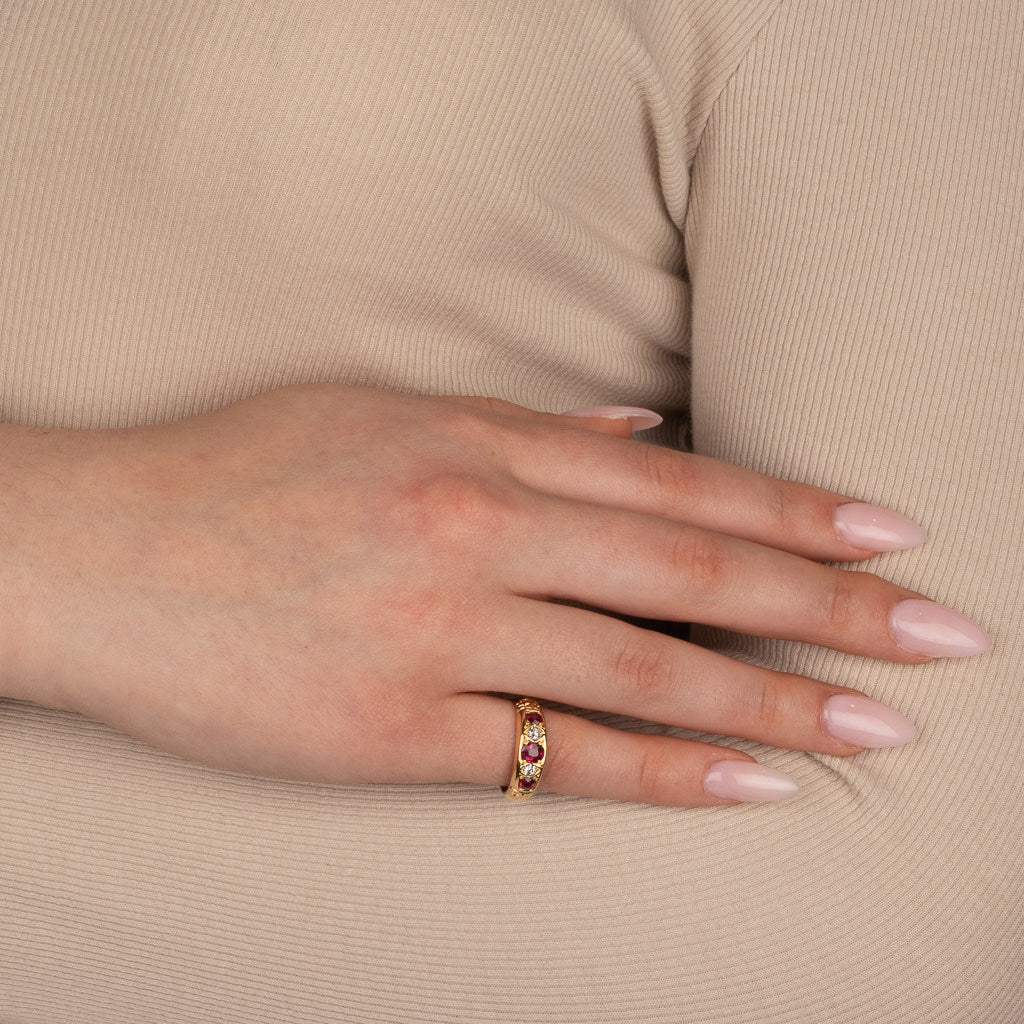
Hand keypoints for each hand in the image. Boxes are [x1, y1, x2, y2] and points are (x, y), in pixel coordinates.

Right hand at [0, 384, 988, 804]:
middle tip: (944, 633)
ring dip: (779, 697)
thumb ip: (527, 427)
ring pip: (649, 669)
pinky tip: (755, 782)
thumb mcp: (388, 411)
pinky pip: (558, 755)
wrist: (102, 550)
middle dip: (833, 604)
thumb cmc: (245, 469)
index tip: (894, 533)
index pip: (682, 484)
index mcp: (478, 447)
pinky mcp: (395, 731)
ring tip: (882, 719)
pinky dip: (668, 771)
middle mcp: (477, 531)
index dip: (799, 507)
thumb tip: (645, 434)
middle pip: (694, 572)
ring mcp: (441, 634)